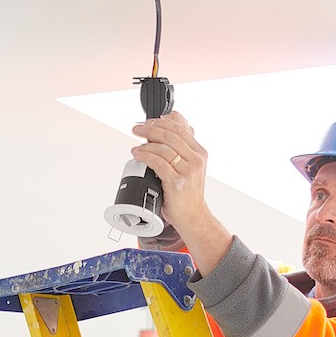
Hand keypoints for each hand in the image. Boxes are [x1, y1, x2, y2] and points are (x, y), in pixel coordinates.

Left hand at [129, 112, 232, 275]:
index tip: (148, 121)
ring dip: (146, 143)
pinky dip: (145, 156)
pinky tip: (137, 155)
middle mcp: (196, 159)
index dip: (162, 121)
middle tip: (137, 128)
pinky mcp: (177, 182)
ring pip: (164, 147)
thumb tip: (171, 121)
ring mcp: (187, 170)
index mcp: (200, 152)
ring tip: (135, 144)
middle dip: (151, 128)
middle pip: (171, 134)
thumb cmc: (188, 192)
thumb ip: (182, 146)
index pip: (181, 127)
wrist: (193, 215)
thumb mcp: (190, 165)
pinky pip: (158, 163)